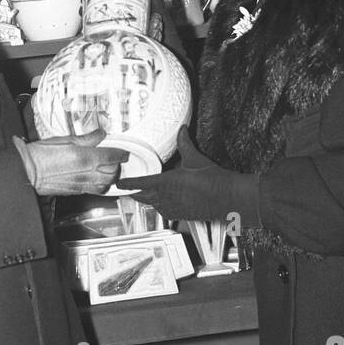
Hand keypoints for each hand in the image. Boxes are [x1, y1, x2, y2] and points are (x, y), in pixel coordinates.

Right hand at [13, 129, 128, 196]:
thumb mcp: (66, 139)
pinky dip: (101, 185)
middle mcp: (86, 173)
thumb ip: (87, 138)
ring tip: (108, 169)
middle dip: (117, 166)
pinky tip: (98, 178)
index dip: (121, 153)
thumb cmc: (42, 154)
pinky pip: (96, 190)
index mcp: (85, 157)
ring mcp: (82, 184)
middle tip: (115, 158)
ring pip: (106, 184)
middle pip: (113, 173)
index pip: (112, 157)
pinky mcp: (76, 191)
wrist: (28, 170)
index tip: (123, 151)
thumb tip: (100, 134)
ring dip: (110, 177)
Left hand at [117, 126, 260, 224]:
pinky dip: (160, 206)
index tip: (118, 184)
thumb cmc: (211, 178)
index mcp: (166, 182)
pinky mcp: (180, 215)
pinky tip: (163, 202)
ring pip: (153, 204)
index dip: (127, 183)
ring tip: (144, 194)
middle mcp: (165, 197)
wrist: (225, 198)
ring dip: (147, 200)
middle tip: (127, 190)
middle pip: (142, 197)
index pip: (140, 183)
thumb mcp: (195, 158)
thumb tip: (181, 129)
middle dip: (134, 193)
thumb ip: (184, 144)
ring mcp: (172, 208)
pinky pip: (164, 211)